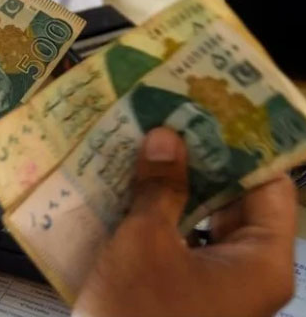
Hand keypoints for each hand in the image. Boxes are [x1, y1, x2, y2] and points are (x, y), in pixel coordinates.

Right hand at [76, 127, 296, 316]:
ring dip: (183, 188)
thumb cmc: (134, 313)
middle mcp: (253, 274)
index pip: (271, 187)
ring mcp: (223, 287)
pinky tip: (138, 189)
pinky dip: (169, 217)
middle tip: (174, 121)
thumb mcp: (144, 242)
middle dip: (205, 162)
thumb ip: (161, 187)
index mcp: (262, 262)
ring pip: (211, 222)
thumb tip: (167, 137)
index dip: (245, 146)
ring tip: (152, 148)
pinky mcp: (193, 294)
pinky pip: (190, 244)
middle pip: (241, 202)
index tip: (215, 110)